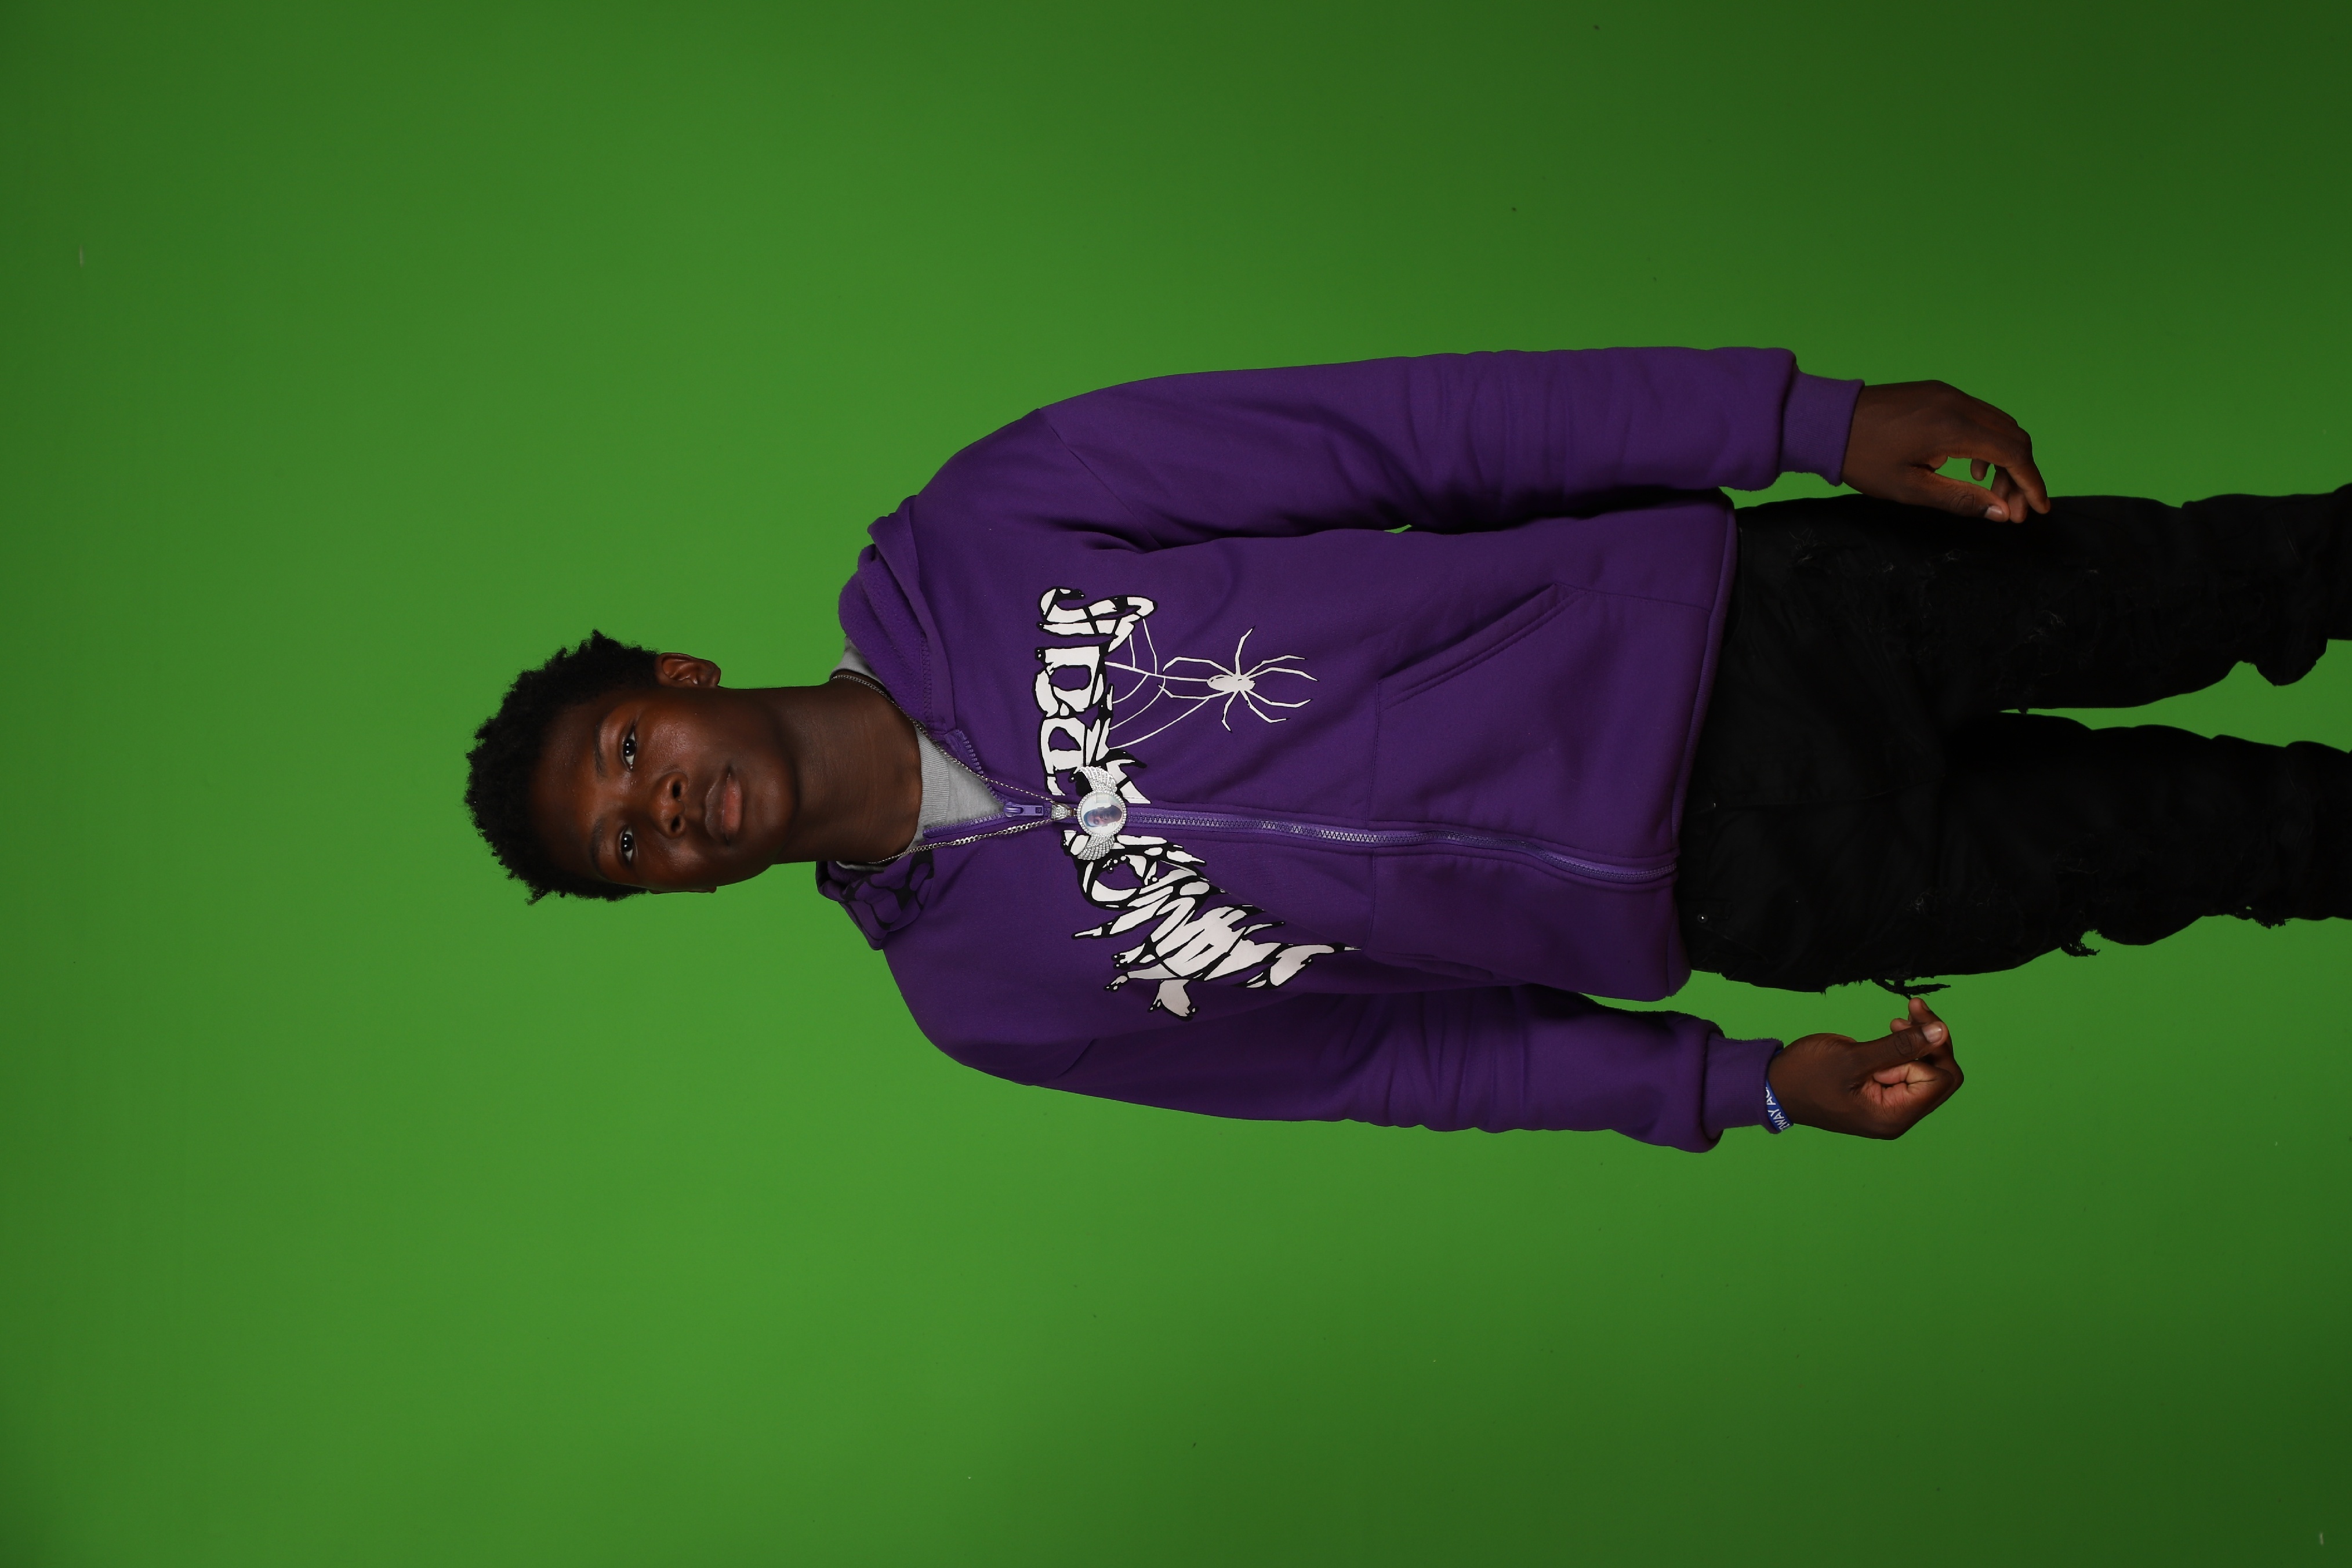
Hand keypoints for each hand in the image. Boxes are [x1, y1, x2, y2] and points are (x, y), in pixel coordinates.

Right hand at [1768, 996, 1963, 1138]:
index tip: (1905, 1019)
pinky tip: (1893, 1031)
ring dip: (1918, 1043)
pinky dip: (1904, 1050)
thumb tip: (1940, 1032)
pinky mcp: (1882, 1096)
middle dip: (1931, 1042)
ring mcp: (1890, 1108)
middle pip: (1939, 1077)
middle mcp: (1898, 1117)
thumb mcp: (1852, 1058)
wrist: (1773, 1087)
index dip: (1931, 1047)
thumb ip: (1899, 1046)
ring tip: (1898, 1020)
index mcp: (1893, 1116)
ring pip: (1926, 1072)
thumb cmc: (1806, 1075)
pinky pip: (1908, 1072)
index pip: (1940, 1080)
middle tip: (1911, 1010)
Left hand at [1843, 381, 2049, 522]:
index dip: (2031, 482)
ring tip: (1990, 491)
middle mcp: (1957, 403)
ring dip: (2004, 459)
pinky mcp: (1937, 393)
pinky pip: (1978, 415)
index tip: (2038, 508)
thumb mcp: (1910, 488)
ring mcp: (1948, 394)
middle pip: (2013, 436)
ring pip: (1998, 425)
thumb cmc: (1862, 458)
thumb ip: (1960, 500)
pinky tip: (1970, 467)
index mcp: (1953, 427)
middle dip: (2020, 474)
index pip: (2013, 453)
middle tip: (2013, 508)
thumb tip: (2002, 512)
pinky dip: (1986, 442)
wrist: (1825, 422)